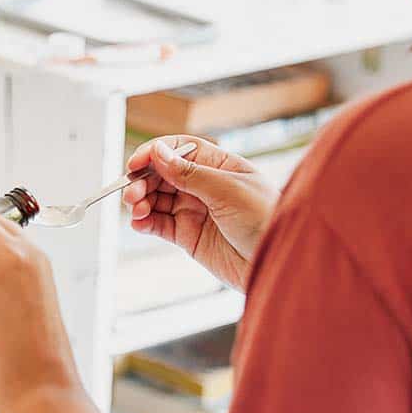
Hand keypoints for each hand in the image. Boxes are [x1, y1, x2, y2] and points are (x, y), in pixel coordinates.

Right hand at [123, 135, 279, 290]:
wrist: (279, 262)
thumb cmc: (267, 220)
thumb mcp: (228, 190)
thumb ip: (190, 173)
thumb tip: (159, 152)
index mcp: (219, 165)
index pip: (179, 150)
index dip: (155, 154)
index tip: (136, 164)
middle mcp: (204, 185)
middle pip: (162, 175)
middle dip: (143, 181)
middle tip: (132, 193)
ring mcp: (195, 210)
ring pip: (157, 199)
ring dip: (141, 202)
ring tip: (137, 210)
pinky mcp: (189, 236)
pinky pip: (160, 224)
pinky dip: (145, 222)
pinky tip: (139, 223)